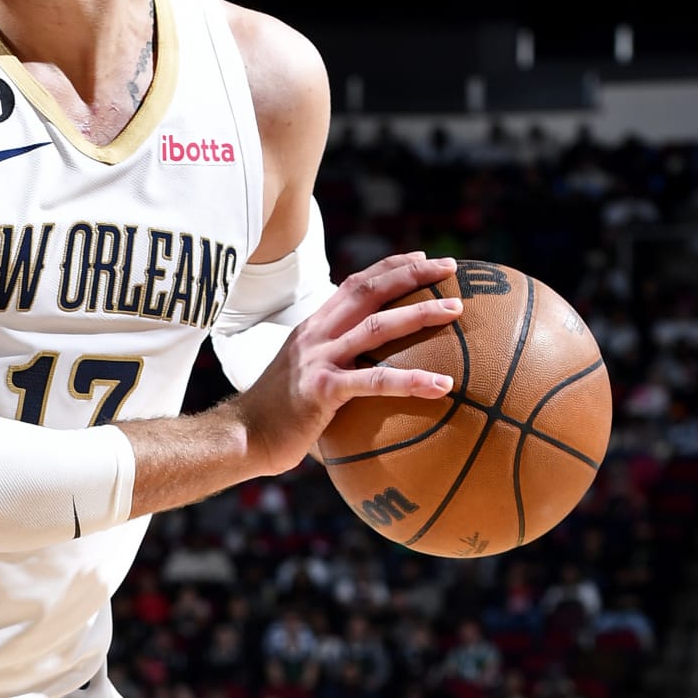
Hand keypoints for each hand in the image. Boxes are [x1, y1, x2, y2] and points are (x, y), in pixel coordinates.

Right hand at [230, 253, 461, 479]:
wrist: (241, 437)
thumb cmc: (278, 415)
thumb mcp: (305, 375)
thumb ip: (333, 364)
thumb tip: (368, 373)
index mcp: (314, 327)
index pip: (355, 283)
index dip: (391, 267)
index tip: (424, 260)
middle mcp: (316, 335)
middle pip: (369, 291)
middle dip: (412, 274)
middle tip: (450, 268)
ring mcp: (318, 360)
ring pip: (377, 327)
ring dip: (420, 314)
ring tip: (456, 310)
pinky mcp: (322, 390)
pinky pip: (374, 381)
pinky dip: (411, 381)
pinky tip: (443, 385)